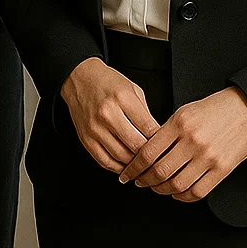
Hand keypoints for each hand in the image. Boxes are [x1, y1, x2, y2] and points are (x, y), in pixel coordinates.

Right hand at [58, 57, 159, 173]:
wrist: (80, 79)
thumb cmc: (108, 83)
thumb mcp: (133, 90)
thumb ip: (145, 113)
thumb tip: (158, 136)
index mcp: (123, 98)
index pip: (148, 128)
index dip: (161, 140)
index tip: (166, 145)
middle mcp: (108, 114)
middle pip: (136, 145)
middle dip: (150, 155)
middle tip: (158, 159)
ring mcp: (95, 129)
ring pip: (122, 157)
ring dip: (135, 165)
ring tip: (144, 165)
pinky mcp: (86, 140)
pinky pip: (105, 161)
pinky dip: (118, 168)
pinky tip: (126, 167)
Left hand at [119, 86, 246, 201]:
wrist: (246, 109)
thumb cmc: (214, 109)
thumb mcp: (184, 111)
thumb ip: (166, 131)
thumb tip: (146, 153)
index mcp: (180, 123)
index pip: (148, 152)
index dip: (134, 167)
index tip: (128, 172)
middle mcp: (193, 141)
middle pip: (160, 171)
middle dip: (144, 180)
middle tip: (139, 181)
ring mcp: (208, 157)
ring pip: (176, 185)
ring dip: (162, 190)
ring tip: (156, 187)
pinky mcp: (222, 169)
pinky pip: (197, 192)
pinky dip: (183, 197)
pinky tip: (177, 193)